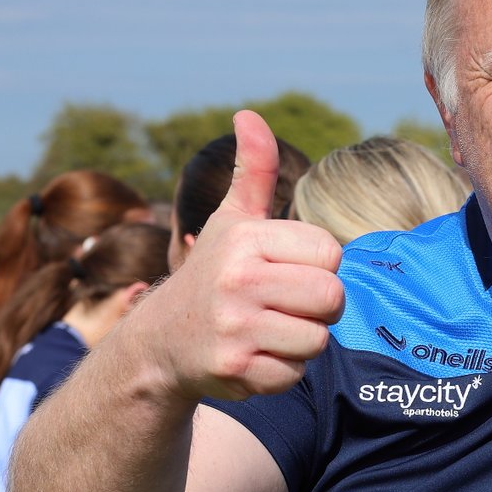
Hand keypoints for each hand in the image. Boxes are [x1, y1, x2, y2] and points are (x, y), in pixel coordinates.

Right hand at [131, 111, 344, 401]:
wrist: (159, 342)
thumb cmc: (212, 274)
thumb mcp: (230, 221)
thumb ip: (253, 172)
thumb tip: (250, 115)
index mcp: (245, 239)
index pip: (330, 253)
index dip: (317, 267)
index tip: (286, 271)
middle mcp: (237, 280)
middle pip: (331, 298)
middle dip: (317, 308)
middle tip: (283, 306)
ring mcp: (234, 326)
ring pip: (317, 339)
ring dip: (300, 341)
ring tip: (267, 330)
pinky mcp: (235, 368)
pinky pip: (294, 375)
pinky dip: (280, 372)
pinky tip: (253, 356)